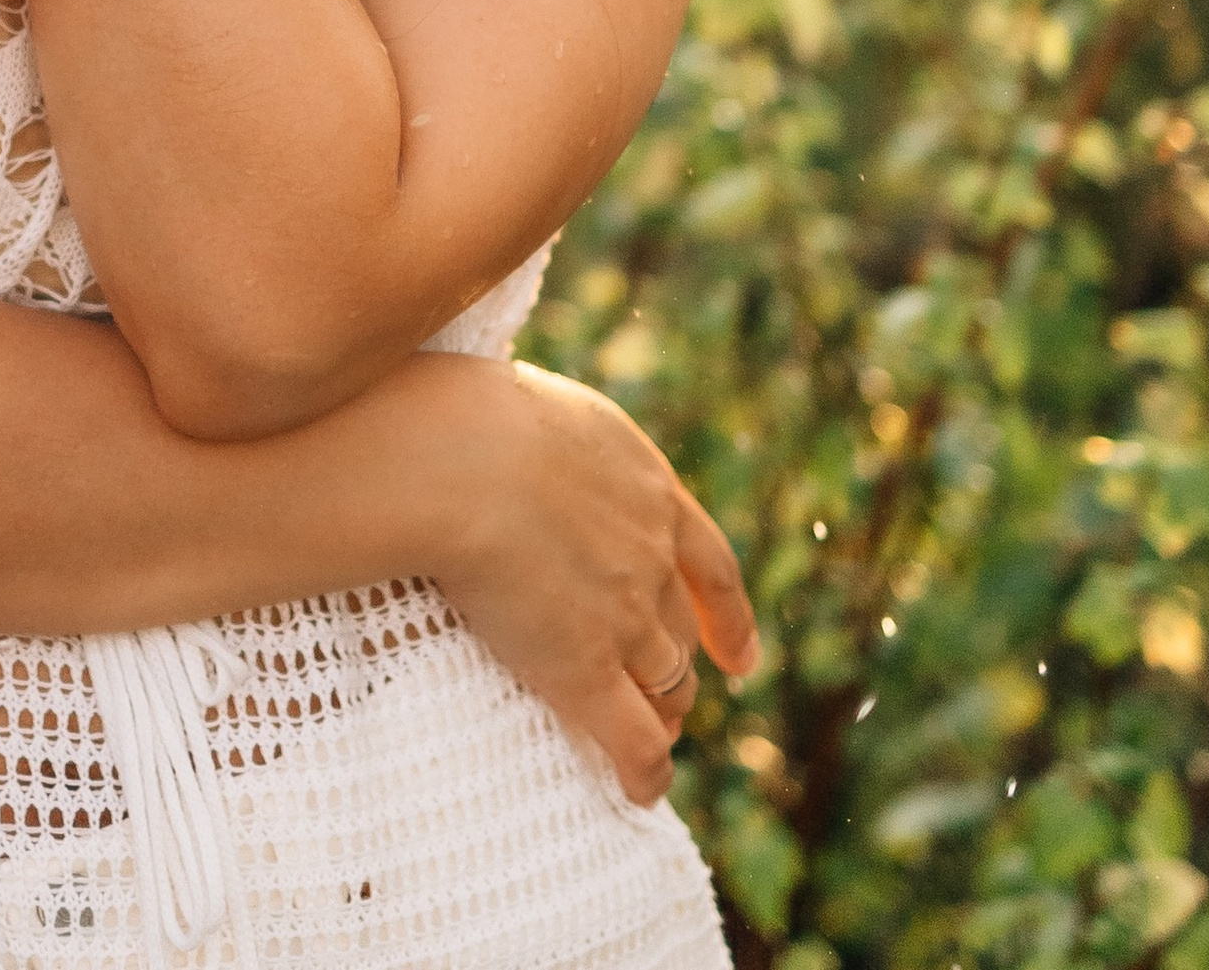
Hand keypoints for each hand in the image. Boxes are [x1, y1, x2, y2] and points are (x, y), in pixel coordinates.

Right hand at [422, 361, 756, 807]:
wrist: (466, 462)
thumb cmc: (482, 418)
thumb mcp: (555, 416)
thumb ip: (573, 453)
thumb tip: (542, 448)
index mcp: (652, 491)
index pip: (710, 566)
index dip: (729, 617)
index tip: (741, 656)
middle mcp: (652, 559)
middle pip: (681, 634)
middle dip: (678, 671)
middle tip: (667, 702)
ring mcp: (624, 617)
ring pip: (665, 686)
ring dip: (662, 714)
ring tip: (651, 737)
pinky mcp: (583, 670)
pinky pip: (632, 740)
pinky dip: (645, 772)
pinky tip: (643, 792)